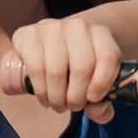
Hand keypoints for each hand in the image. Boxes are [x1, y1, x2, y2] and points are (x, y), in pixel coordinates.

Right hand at [5, 16, 129, 122]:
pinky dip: (41, 91)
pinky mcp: (29, 35)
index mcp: (101, 34)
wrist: (57, 40)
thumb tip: (96, 111)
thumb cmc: (81, 64)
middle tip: (73, 106)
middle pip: (82, 68)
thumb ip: (104, 100)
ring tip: (58, 104)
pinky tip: (45, 97)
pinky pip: (36, 70)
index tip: (94, 99)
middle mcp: (78, 26)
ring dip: (57, 98)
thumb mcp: (98, 79)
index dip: (103, 83)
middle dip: (77, 97)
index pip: (108, 57)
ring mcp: (52, 28)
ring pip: (57, 72)